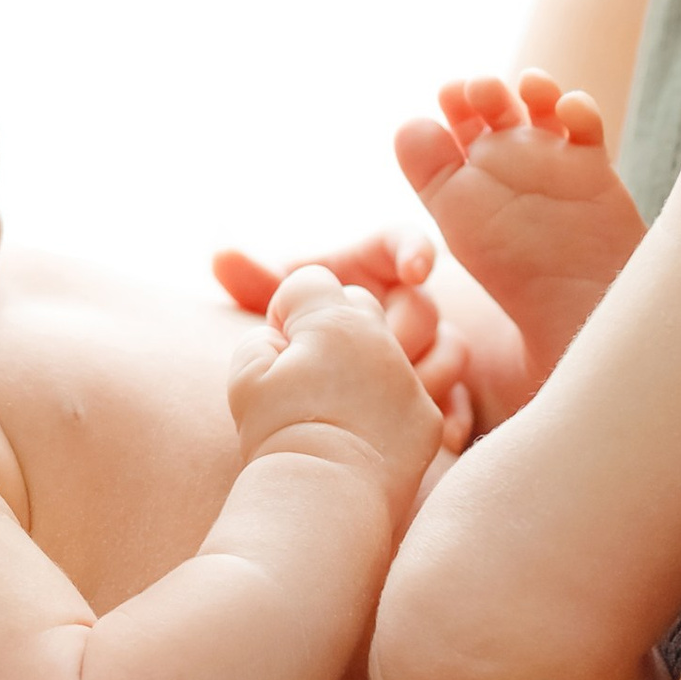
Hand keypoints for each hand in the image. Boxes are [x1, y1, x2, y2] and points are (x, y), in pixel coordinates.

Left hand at [216, 233, 478, 442]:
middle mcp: (400, 303)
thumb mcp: (273, 306)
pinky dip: (454, 414)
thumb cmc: (290, 334)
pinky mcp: (435, 390)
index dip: (413, 250)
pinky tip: (446, 436)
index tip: (413, 270)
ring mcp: (424, 348)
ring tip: (401, 394)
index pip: (402, 243)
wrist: (307, 401)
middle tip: (380, 354)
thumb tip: (220, 256)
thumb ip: (255, 283)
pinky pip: (460, 399)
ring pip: (452, 349)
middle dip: (404, 330)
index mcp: (368, 268)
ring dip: (430, 370)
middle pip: (424, 306)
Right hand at [228, 267, 442, 489]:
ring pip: (402, 336)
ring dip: (378, 350)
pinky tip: (374, 419)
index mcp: (333, 320)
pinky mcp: (428, 418)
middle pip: (358, 303)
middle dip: (333, 324)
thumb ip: (262, 337)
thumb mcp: (247, 375)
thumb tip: (283, 337)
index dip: (287, 309)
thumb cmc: (276, 435)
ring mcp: (410, 378)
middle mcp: (380, 339)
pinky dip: (399, 397)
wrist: (320, 501)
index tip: (278, 346)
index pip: (311, 282)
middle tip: (310, 367)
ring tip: (350, 385)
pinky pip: (425, 386)